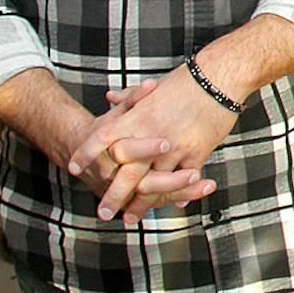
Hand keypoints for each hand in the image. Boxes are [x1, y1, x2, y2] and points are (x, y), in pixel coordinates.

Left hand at [66, 64, 238, 222]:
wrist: (219, 75)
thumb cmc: (187, 79)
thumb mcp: (154, 87)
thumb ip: (129, 97)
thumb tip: (109, 97)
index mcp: (138, 117)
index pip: (103, 138)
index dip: (86, 153)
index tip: (74, 167)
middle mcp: (152, 135)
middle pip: (126, 173)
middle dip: (113, 195)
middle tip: (103, 211)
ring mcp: (175, 146)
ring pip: (154, 183)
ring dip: (142, 203)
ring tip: (132, 216)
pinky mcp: (196, 151)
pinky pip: (184, 177)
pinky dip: (180, 192)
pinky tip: (175, 202)